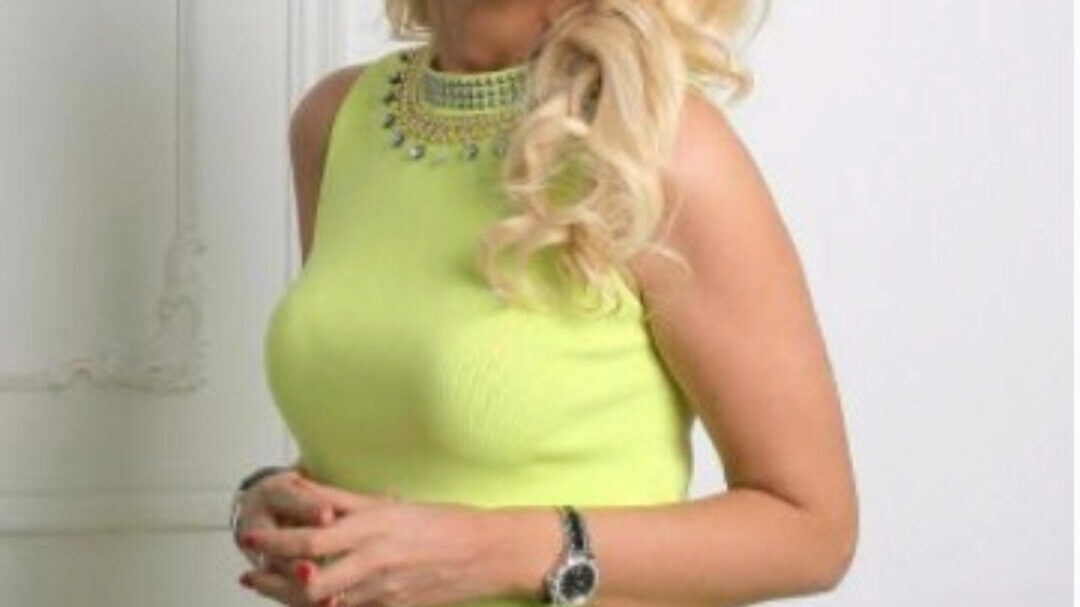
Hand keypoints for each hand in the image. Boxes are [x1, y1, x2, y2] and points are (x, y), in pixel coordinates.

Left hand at [238, 476, 497, 606]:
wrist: (486, 553)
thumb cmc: (445, 524)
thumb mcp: (391, 504)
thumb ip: (343, 500)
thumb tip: (303, 488)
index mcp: (374, 526)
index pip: (311, 537)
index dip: (275, 540)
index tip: (251, 537)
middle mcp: (375, 559)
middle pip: (308, 577)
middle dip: (271, 578)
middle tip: (250, 573)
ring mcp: (383, 590)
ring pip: (321, 601)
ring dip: (288, 595)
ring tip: (267, 586)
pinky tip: (309, 601)